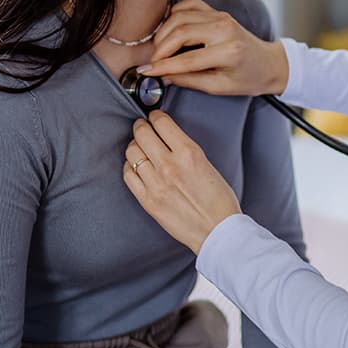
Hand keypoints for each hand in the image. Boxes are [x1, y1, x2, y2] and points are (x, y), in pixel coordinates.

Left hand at [123, 110, 242, 252]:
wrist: (217, 230)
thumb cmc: (219, 200)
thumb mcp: (207, 164)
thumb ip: (185, 150)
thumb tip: (168, 139)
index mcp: (189, 153)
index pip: (162, 123)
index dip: (154, 117)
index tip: (153, 117)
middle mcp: (169, 165)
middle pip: (142, 134)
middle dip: (140, 127)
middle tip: (141, 127)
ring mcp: (156, 183)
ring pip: (132, 153)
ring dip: (134, 146)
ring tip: (139, 147)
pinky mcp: (147, 200)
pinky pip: (128, 175)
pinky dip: (129, 166)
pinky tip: (136, 167)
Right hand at [138, 0, 288, 95]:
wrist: (268, 63)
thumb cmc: (247, 78)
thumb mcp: (220, 87)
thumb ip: (190, 80)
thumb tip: (163, 76)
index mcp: (229, 52)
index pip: (187, 59)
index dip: (163, 66)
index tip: (146, 72)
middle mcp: (224, 29)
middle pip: (180, 32)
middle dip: (161, 48)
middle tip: (152, 62)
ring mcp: (221, 16)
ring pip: (180, 17)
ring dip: (164, 32)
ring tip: (159, 50)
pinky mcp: (217, 11)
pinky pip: (188, 5)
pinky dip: (174, 16)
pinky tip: (170, 31)